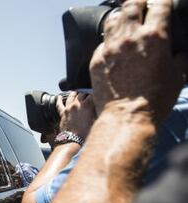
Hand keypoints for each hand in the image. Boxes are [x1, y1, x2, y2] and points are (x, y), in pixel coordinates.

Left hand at [56, 92, 95, 138]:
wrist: (72, 140)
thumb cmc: (85, 133)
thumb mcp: (95, 122)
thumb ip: (97, 113)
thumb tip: (100, 109)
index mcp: (87, 105)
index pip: (92, 95)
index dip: (95, 95)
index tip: (96, 97)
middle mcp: (77, 104)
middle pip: (82, 94)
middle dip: (85, 94)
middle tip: (87, 96)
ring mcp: (69, 108)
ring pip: (71, 96)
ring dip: (74, 93)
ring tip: (76, 92)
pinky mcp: (62, 113)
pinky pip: (59, 104)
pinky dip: (58, 99)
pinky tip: (58, 97)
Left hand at [89, 0, 187, 122]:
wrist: (126, 116)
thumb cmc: (154, 99)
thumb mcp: (179, 75)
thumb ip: (181, 57)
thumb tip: (181, 52)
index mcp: (155, 36)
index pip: (159, 4)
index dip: (162, 1)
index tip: (162, 3)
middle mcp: (130, 37)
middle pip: (131, 4)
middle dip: (139, 2)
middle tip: (142, 5)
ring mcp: (110, 48)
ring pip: (113, 18)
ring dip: (121, 16)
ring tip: (125, 20)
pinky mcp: (97, 60)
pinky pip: (102, 41)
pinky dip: (109, 39)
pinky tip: (113, 44)